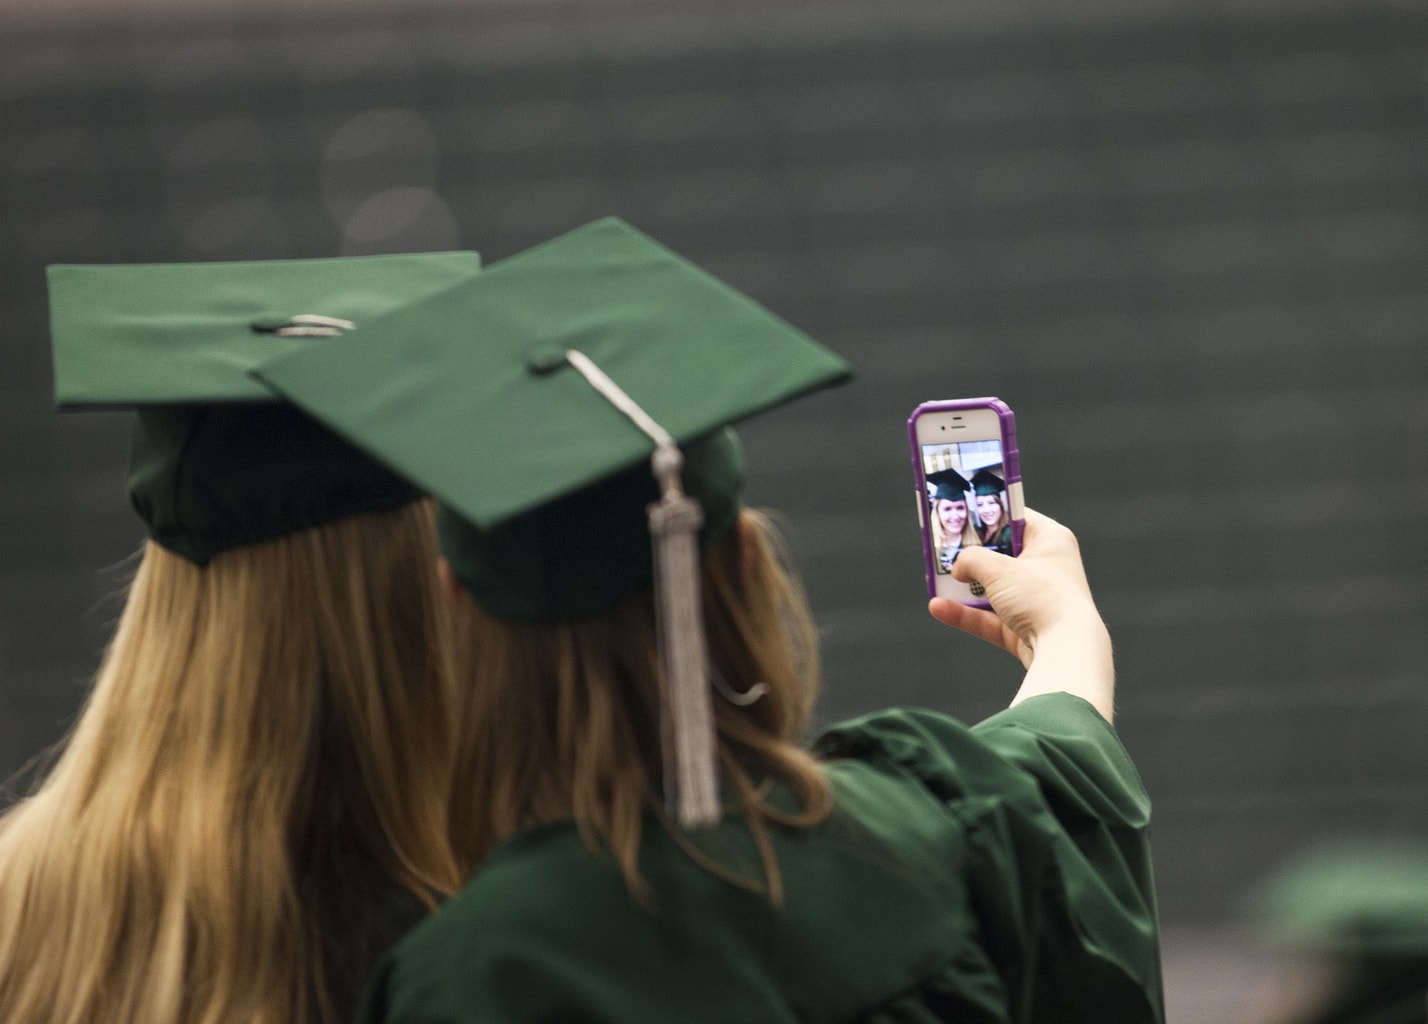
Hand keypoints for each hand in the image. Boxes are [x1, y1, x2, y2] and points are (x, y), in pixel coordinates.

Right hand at [928, 508, 1114, 718]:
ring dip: (963, 588)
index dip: (987, 516)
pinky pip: (989, 618)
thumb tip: (958, 567)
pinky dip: (966, 614)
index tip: (961, 517)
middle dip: (969, 557)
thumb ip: (971, 559)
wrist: (1066, 650)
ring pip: (992, 589)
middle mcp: (1045, 568)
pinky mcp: (1024, 629)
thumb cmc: (1041, 598)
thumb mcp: (998, 569)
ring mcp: (1035, 601)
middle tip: (942, 550)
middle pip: (1000, 556)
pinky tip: (938, 607)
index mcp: (1050, 540)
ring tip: (934, 581)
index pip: (1015, 519)